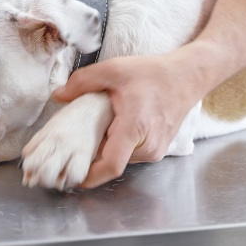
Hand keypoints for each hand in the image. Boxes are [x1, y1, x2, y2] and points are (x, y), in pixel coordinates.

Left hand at [52, 51, 205, 187]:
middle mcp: (147, 146)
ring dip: (106, 148)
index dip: (89, 176)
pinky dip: (118, 145)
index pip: (110, 166)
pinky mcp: (157, 151)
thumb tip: (59, 95)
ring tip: (98, 128)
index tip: (70, 175)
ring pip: (120, 158)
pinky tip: (114, 127)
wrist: (186, 77)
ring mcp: (154, 151)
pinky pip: (130, 154)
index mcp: (135, 128)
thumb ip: (83, 81)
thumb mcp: (114, 69)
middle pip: (110, 161)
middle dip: (92, 154)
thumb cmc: (153, 74)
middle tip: (76, 139)